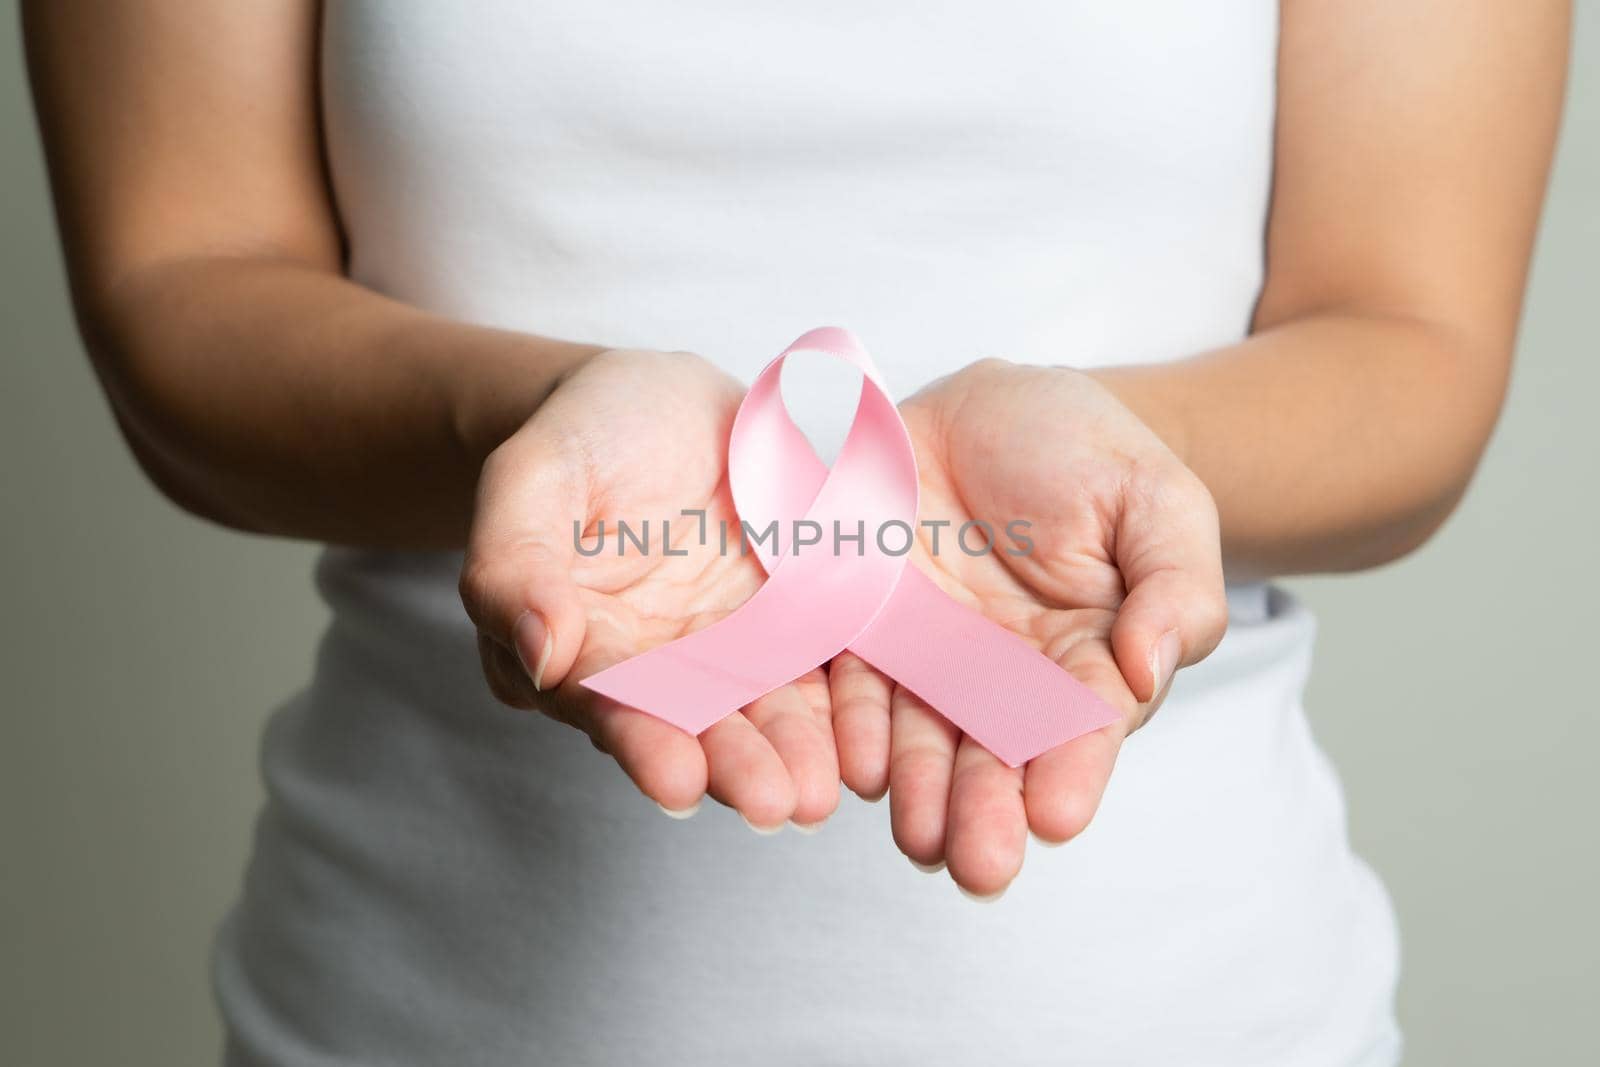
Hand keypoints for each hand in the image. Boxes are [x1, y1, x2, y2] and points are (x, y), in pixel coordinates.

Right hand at [460, 349, 839, 829]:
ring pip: (760, 707)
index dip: (641, 740)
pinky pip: (821, 662)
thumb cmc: (580, 435)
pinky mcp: (794, 617)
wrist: (658, 399)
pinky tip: (866, 742)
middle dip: (730, 766)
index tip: (676, 778)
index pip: (607, 701)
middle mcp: (656, 662)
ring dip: (790, 753)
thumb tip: (541, 652)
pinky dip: (842, 704)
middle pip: (691, 722)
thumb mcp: (532, 476)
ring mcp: (730, 645)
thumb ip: (516, 564)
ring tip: (820, 795)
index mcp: (579, 643)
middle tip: (771, 804)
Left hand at [828, 359, 1227, 894]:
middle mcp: (1001, 677)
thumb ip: (1173, 583)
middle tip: (979, 864)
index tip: (1058, 813)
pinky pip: (845, 682)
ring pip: (918, 736)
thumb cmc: (1088, 450)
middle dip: (987, 811)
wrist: (991, 403)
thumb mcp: (1156, 498)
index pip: (1082, 726)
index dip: (1072, 770)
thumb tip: (1150, 667)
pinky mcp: (858, 625)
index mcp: (1086, 659)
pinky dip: (847, 726)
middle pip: (994, 754)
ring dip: (917, 790)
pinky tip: (853, 765)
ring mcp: (926, 656)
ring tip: (919, 834)